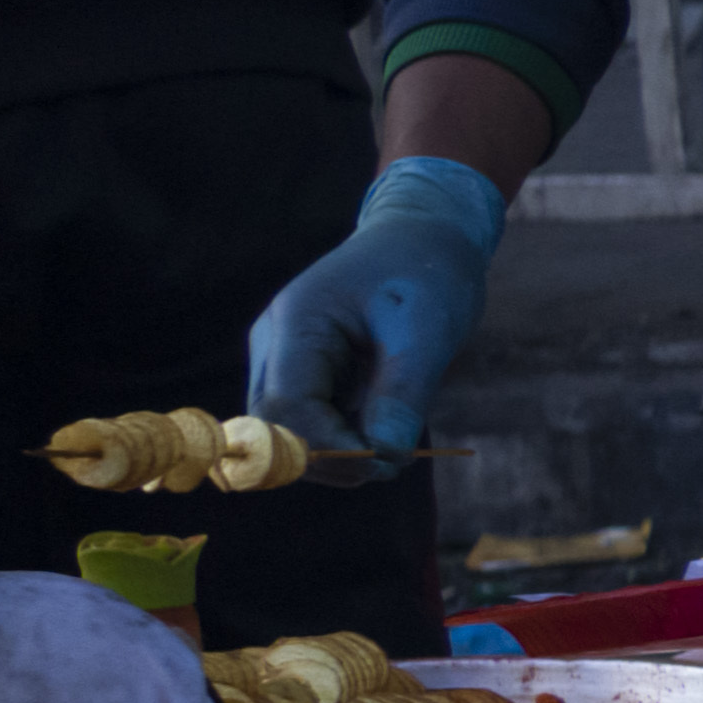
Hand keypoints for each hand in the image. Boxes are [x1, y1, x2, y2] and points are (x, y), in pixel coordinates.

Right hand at [244, 154, 512, 459]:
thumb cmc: (425, 273)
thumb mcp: (427, 329)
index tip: (385, 461)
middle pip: (276, 427)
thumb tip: (384, 454)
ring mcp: (284, 360)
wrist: (422, 240)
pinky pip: (312, 422)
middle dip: (330, 457)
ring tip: (397, 446)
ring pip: (290, 431)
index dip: (328, 446)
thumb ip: (403, 391)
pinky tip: (386, 429)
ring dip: (339, 452)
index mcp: (296, 324)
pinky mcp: (304, 374)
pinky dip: (346, 437)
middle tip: (393, 463)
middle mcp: (276, 344)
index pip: (285, 408)